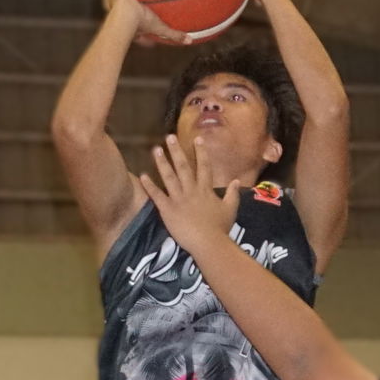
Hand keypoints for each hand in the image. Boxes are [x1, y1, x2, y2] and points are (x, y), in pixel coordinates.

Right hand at [100, 0, 191, 47]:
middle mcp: (120, 12)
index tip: (146, 27)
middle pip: (124, 8)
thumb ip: (174, 34)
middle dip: (127, 4)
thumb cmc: (141, 23)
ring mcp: (113, 1)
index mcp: (131, 23)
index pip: (136, 28)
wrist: (125, 15)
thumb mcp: (161, 28)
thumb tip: (190, 41)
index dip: (140, 32)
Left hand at [142, 135, 238, 255]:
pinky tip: (143, 175)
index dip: (201, 152)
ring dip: (162, 162)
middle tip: (169, 137)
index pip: (204, 167)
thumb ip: (233, 194)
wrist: (209, 243)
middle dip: (176, 151)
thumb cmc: (220, 228)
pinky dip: (149, 186)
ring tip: (156, 149)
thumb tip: (237, 181)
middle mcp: (191, 190)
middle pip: (183, 167)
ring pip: (169, 177)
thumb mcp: (230, 209)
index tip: (197, 139)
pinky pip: (157, 196)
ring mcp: (178, 199)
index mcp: (205, 190)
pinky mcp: (168, 210)